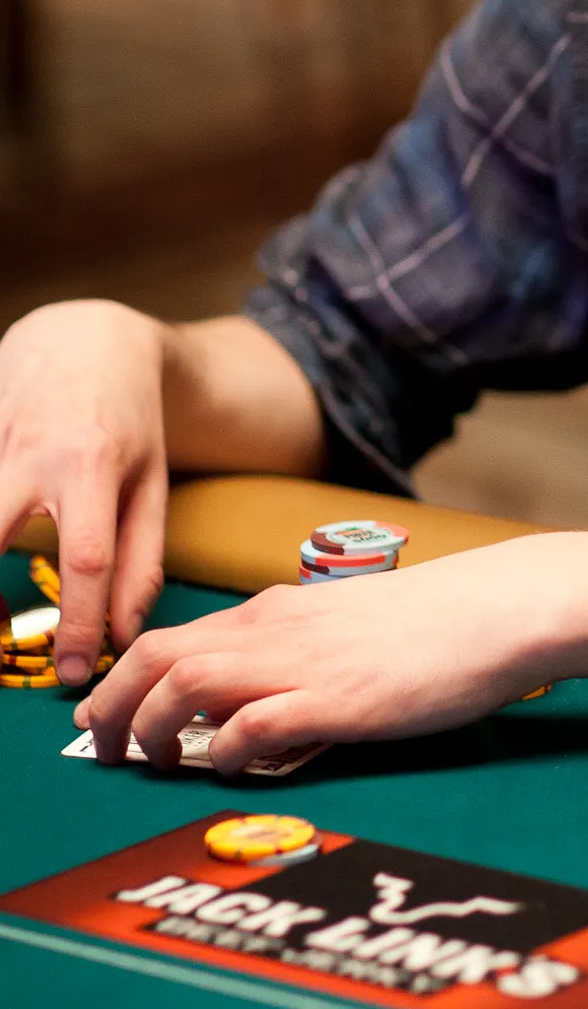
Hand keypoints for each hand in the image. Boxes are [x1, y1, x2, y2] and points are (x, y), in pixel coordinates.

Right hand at [0, 301, 168, 688]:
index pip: (84, 556)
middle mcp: (31, 452)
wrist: (85, 338)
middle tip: (1, 649)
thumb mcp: (152, 483)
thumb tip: (123, 634)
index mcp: (92, 465)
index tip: (71, 670)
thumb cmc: (128, 421)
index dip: (76, 620)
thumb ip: (141, 559)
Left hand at [73, 543, 554, 774]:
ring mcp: (304, 664)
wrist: (499, 608)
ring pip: (186, 682)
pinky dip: (225, 751)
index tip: (113, 714)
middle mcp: (276, 630)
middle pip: (156, 655)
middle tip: (106, 747)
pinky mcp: (338, 701)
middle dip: (114, 703)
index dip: (124, 678)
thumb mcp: (346, 626)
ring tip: (151, 764)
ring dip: (153, 726)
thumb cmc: (436, 623)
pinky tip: (230, 769)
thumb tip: (255, 698)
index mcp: (276, 612)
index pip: (170, 636)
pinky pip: (254, 725)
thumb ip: (296, 651)